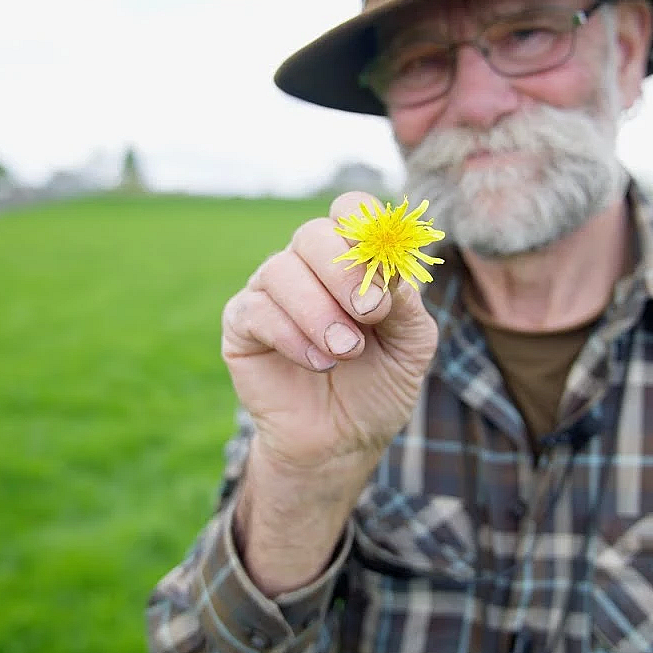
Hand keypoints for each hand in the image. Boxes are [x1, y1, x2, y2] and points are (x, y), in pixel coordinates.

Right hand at [221, 191, 439, 471]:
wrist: (344, 442)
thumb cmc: (380, 386)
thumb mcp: (411, 346)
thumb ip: (407, 303)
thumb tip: (391, 270)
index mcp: (352, 258)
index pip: (351, 210)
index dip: (366, 229)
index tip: (385, 275)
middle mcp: (308, 266)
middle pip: (313, 233)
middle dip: (344, 272)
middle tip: (370, 313)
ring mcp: (271, 291)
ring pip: (281, 269)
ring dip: (319, 312)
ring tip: (346, 352)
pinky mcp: (242, 323)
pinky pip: (256, 309)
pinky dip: (291, 335)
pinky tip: (318, 363)